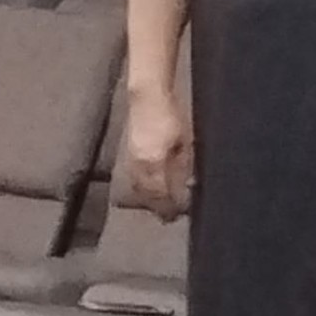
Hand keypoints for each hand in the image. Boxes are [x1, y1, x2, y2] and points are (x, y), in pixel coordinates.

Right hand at [127, 91, 191, 222]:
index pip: (162, 195)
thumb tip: (187, 185)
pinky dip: (142, 189)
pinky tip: (149, 191)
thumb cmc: (171, 117)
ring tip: (160, 207)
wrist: (146, 98)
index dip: (172, 207)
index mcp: (155, 164)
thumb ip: (183, 166)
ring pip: (140, 190)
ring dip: (150, 200)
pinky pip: (135, 181)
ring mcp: (131, 161)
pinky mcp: (128, 155)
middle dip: (160, 207)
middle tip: (170, 217)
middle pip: (149, 196)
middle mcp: (140, 167)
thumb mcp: (184, 141)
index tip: (180, 213)